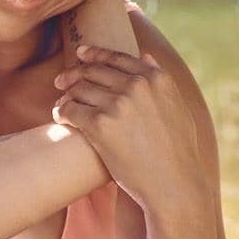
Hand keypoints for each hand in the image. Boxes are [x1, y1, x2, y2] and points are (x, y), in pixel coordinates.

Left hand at [51, 45, 208, 211]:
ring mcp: (117, 103)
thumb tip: (146, 56)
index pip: (117, 57)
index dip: (94, 53)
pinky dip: (61, 112)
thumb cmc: (178, 153)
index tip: (80, 54)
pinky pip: (68, 109)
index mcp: (157, 78)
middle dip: (73, 74)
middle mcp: (137, 85)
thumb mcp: (178, 109)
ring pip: (78, 89)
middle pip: (92, 71)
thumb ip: (160, 83)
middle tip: (60, 82)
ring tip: (63, 106)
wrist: (174, 186)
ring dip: (67, 96)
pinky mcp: (99, 124)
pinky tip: (61, 119)